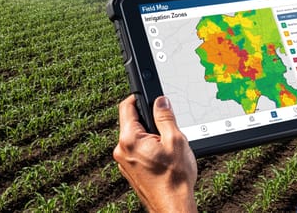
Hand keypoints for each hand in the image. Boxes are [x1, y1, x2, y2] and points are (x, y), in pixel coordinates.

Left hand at [113, 95, 197, 212]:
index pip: (127, 107)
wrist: (173, 207)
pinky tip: (162, 159)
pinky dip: (148, 149)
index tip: (148, 95)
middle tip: (165, 128)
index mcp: (129, 139)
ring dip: (149, 137)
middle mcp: (121, 150)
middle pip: (131, 122)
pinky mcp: (129, 170)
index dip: (138, 97)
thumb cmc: (175, 179)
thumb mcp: (175, 140)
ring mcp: (124, 162)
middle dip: (148, 121)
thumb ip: (165, 117)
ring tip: (167, 148)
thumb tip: (160, 101)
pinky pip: (136, 151)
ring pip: (135, 138)